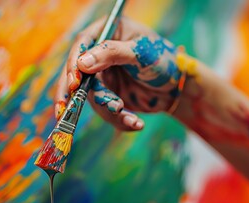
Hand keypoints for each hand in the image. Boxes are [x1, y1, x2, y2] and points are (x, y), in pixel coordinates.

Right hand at [54, 17, 182, 130]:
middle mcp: (100, 54)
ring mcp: (103, 76)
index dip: (74, 64)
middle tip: (69, 112)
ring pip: (92, 96)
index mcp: (107, 32)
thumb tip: (82, 63)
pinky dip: (118, 120)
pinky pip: (105, 110)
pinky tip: (136, 124)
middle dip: (78, 95)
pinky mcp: (109, 95)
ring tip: (129, 117)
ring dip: (108, 110)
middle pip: (78, 73)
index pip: (82, 44)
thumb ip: (112, 54)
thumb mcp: (141, 52)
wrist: (179, 86)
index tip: (75, 83)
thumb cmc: (164, 60)